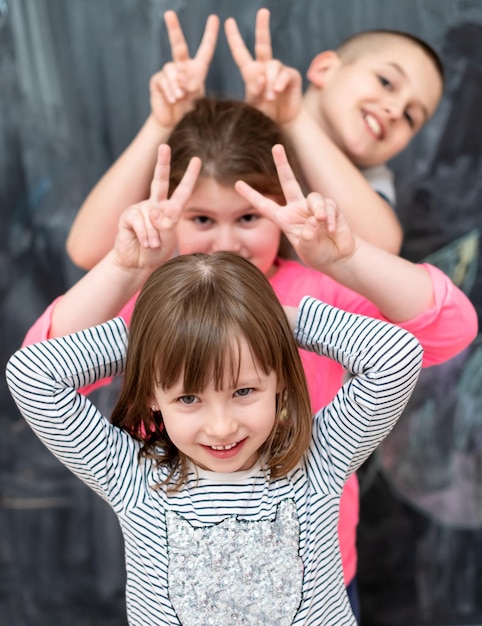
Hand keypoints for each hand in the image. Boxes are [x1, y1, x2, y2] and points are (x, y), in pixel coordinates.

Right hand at [113, 145, 200, 271]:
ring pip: (152, 217)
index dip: (190, 176)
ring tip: (151, 245)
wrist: (137, 263)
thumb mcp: (169, 239)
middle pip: (159, 180)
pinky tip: (143, 243)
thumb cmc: (155, 251)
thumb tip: (154, 211)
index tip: (197, 159)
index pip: (182, 191)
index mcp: (169, 209)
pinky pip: (140, 222)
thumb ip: (167, 225)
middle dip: (162, 162)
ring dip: (154, 236)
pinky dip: (145, 236)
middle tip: (164, 146)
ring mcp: (140, 208)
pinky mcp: (128, 216)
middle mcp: (155, 204)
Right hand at [149, 11, 218, 128]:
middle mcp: (181, 67)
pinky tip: (173, 99)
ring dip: (176, 83)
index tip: (214, 18)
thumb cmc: (190, 112)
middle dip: (173, 28)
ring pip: (171, 69)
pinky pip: (163, 80)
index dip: (210, 35)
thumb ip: (195, 88)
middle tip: (169, 14)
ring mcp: (168, 73)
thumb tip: (182, 81)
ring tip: (180, 97)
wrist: (174, 124)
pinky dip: (170, 90)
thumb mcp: (198, 100)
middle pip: (178, 44)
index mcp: (197, 70)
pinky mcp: (158, 81)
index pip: (205, 50)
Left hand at [225, 8, 301, 123]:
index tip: (228, 22)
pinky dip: (279, 82)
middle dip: (262, 26)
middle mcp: (265, 68)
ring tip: (269, 96)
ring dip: (270, 80)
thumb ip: (253, 91)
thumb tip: (261, 77)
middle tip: (263, 11)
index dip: (234, 37)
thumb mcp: (253, 104)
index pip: (240, 52)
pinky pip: (284, 74)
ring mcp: (279, 71)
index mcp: (251, 72)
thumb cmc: (265, 115)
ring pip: (273, 65)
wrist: (282, 124)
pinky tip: (276, 91)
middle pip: (263, 43)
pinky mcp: (291, 76)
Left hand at [235, 144, 355, 269]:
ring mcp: (313, 206)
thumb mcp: (308, 250)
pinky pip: (328, 205)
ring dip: (318, 210)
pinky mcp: (330, 206)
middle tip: (277, 146)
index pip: (265, 206)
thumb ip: (308, 237)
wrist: (338, 256)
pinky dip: (329, 217)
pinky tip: (331, 229)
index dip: (252, 195)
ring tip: (321, 223)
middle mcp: (297, 209)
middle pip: (288, 182)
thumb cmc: (318, 254)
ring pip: (313, 197)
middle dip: (283, 163)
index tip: (237, 184)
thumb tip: (314, 219)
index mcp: (285, 220)